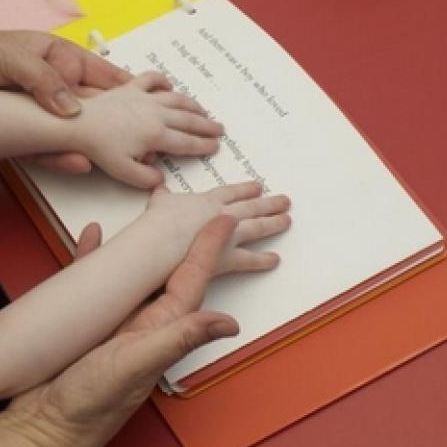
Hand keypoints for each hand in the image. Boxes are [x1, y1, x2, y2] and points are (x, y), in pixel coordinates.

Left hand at [0, 26, 133, 173]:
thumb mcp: (7, 55)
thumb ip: (42, 79)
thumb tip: (73, 109)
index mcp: (54, 57)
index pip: (97, 74)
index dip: (123, 88)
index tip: (148, 102)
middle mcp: (49, 86)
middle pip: (90, 107)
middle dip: (115, 123)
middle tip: (143, 140)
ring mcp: (34, 112)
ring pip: (71, 131)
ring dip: (90, 144)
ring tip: (115, 158)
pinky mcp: (15, 133)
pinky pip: (43, 146)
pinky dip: (59, 156)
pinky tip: (76, 161)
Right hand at [3, 215, 252, 446]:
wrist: (44, 427)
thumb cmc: (91, 406)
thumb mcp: (136, 366)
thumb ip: (177, 340)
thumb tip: (227, 323)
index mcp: (160, 330)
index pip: (191, 280)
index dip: (209, 248)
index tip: (224, 220)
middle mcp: (142, 324)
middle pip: (170, 272)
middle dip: (187, 241)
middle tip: (202, 208)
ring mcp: (115, 324)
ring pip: (134, 274)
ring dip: (144, 247)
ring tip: (153, 217)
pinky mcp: (86, 324)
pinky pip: (93, 283)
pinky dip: (93, 259)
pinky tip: (91, 239)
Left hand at [69, 72, 223, 187]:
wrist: (78, 123)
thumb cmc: (99, 149)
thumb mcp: (124, 172)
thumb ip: (147, 180)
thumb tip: (162, 179)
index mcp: (157, 135)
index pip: (187, 142)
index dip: (204, 145)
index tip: (215, 147)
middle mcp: (156, 114)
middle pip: (188, 120)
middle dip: (207, 125)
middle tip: (219, 129)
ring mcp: (144, 99)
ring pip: (176, 99)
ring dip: (193, 105)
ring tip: (203, 110)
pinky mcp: (131, 88)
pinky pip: (151, 79)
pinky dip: (162, 80)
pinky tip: (169, 85)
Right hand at [133, 181, 288, 272]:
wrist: (161, 241)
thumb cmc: (159, 222)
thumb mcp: (159, 202)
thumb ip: (163, 196)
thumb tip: (159, 188)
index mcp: (207, 201)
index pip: (231, 193)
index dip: (245, 189)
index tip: (258, 187)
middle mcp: (222, 215)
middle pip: (250, 207)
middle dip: (268, 203)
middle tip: (284, 201)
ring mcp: (228, 235)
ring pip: (256, 227)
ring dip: (272, 223)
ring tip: (286, 220)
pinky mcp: (227, 257)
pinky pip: (249, 260)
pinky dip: (262, 260)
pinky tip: (275, 259)